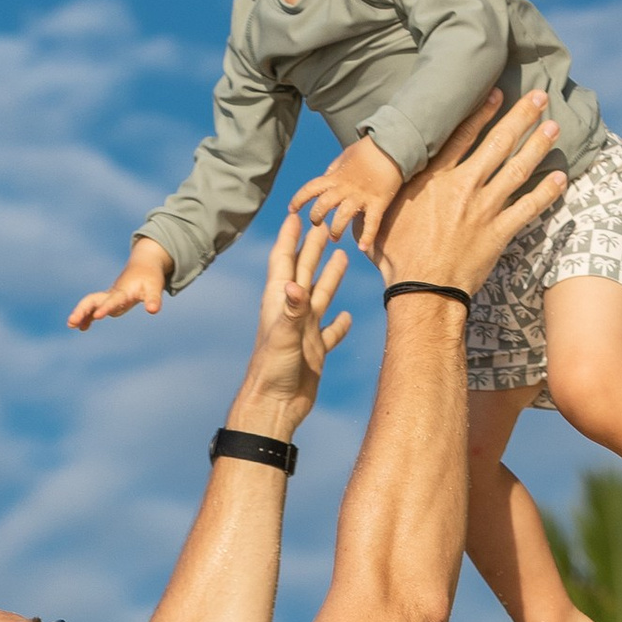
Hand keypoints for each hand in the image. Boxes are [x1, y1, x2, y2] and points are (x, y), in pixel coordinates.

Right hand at [68, 238, 175, 331]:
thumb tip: (153, 310)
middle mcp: (112, 294)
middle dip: (82, 311)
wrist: (143, 267)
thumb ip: (153, 299)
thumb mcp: (155, 287)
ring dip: (81, 314)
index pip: (112, 301)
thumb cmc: (150, 277)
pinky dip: (87, 318)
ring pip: (90, 304)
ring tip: (71, 326)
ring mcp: (108, 298)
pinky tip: (82, 328)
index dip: (106, 308)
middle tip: (71, 323)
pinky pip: (94, 309)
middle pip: (93, 301)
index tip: (97, 316)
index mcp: (123, 292)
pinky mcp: (108, 301)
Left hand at [232, 213, 352, 437]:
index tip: (296, 214)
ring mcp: (304, 331)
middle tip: (325, 224)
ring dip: (330, 276)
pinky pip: (330, 333)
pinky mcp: (315, 351)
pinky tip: (348, 316)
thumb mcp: (283, 337)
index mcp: (280, 302)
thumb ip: (292, 310)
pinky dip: (339, 324)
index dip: (289, 237)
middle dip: (313, 247)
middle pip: (304, 271)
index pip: (284, 261)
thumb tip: (296, 283)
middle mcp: (292, 312)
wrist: (274, 408)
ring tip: (342, 255)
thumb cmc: (273, 372)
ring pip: (320, 296)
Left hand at [288, 134, 403, 258]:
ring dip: (336, 229)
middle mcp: (345, 187)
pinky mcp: (378, 202)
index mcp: (336, 176)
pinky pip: (372, 222)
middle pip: (324, 204)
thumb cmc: (368, 150)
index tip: (291, 210)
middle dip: (316, 217)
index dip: (299, 199)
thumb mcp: (345, 157)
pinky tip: (363, 248)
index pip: (311, 188)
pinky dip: (367, 236)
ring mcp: (361, 195)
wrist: (392, 144)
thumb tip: (325, 179)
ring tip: (335, 237)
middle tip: (317, 225)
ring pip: (343, 216)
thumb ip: (334, 171)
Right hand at [373, 87, 563, 297]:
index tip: (498, 93)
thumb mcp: (383, 218)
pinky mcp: (499, 233)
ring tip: (554, 126)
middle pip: (499, 142)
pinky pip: (528, 208)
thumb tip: (365, 186)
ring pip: (518, 168)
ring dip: (539, 144)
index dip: (483, 110)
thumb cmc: (397, 258)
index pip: (463, 135)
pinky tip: (561, 177)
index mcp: (435, 179)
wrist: (421, 293)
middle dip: (522, 116)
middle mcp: (464, 186)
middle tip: (540, 96)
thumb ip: (383, 196)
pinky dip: (547, 192)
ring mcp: (484, 209)